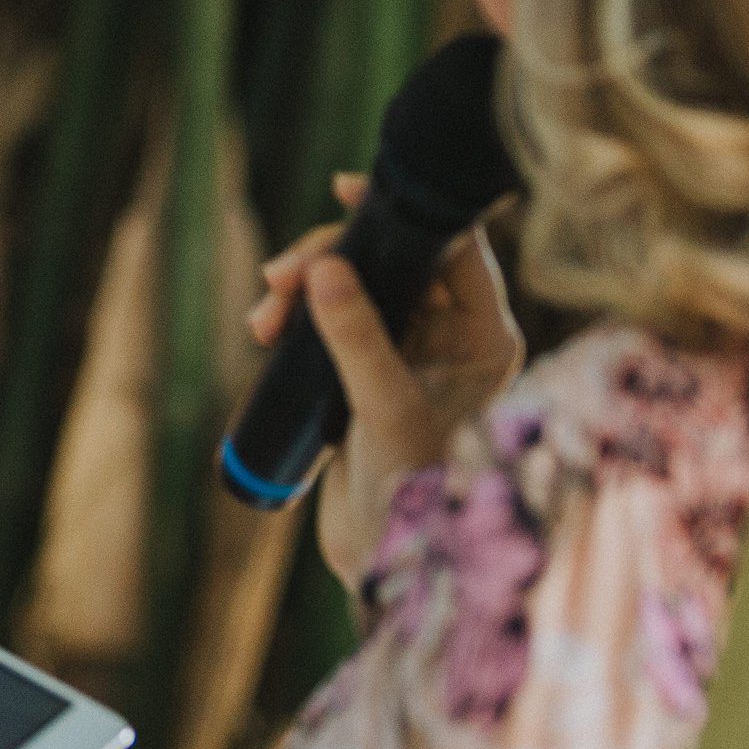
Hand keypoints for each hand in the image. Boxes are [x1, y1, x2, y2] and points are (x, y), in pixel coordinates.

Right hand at [248, 173, 522, 584]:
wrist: (388, 557)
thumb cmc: (412, 488)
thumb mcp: (383, 403)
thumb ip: (357, 333)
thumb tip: (324, 268)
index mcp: (484, 337)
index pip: (452, 250)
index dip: (403, 215)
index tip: (346, 191)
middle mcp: (453, 339)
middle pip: (395, 263)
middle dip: (331, 261)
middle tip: (279, 278)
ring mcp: (410, 356)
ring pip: (357, 289)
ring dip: (306, 291)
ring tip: (264, 319)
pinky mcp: (369, 375)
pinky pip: (335, 322)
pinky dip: (301, 318)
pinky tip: (269, 331)